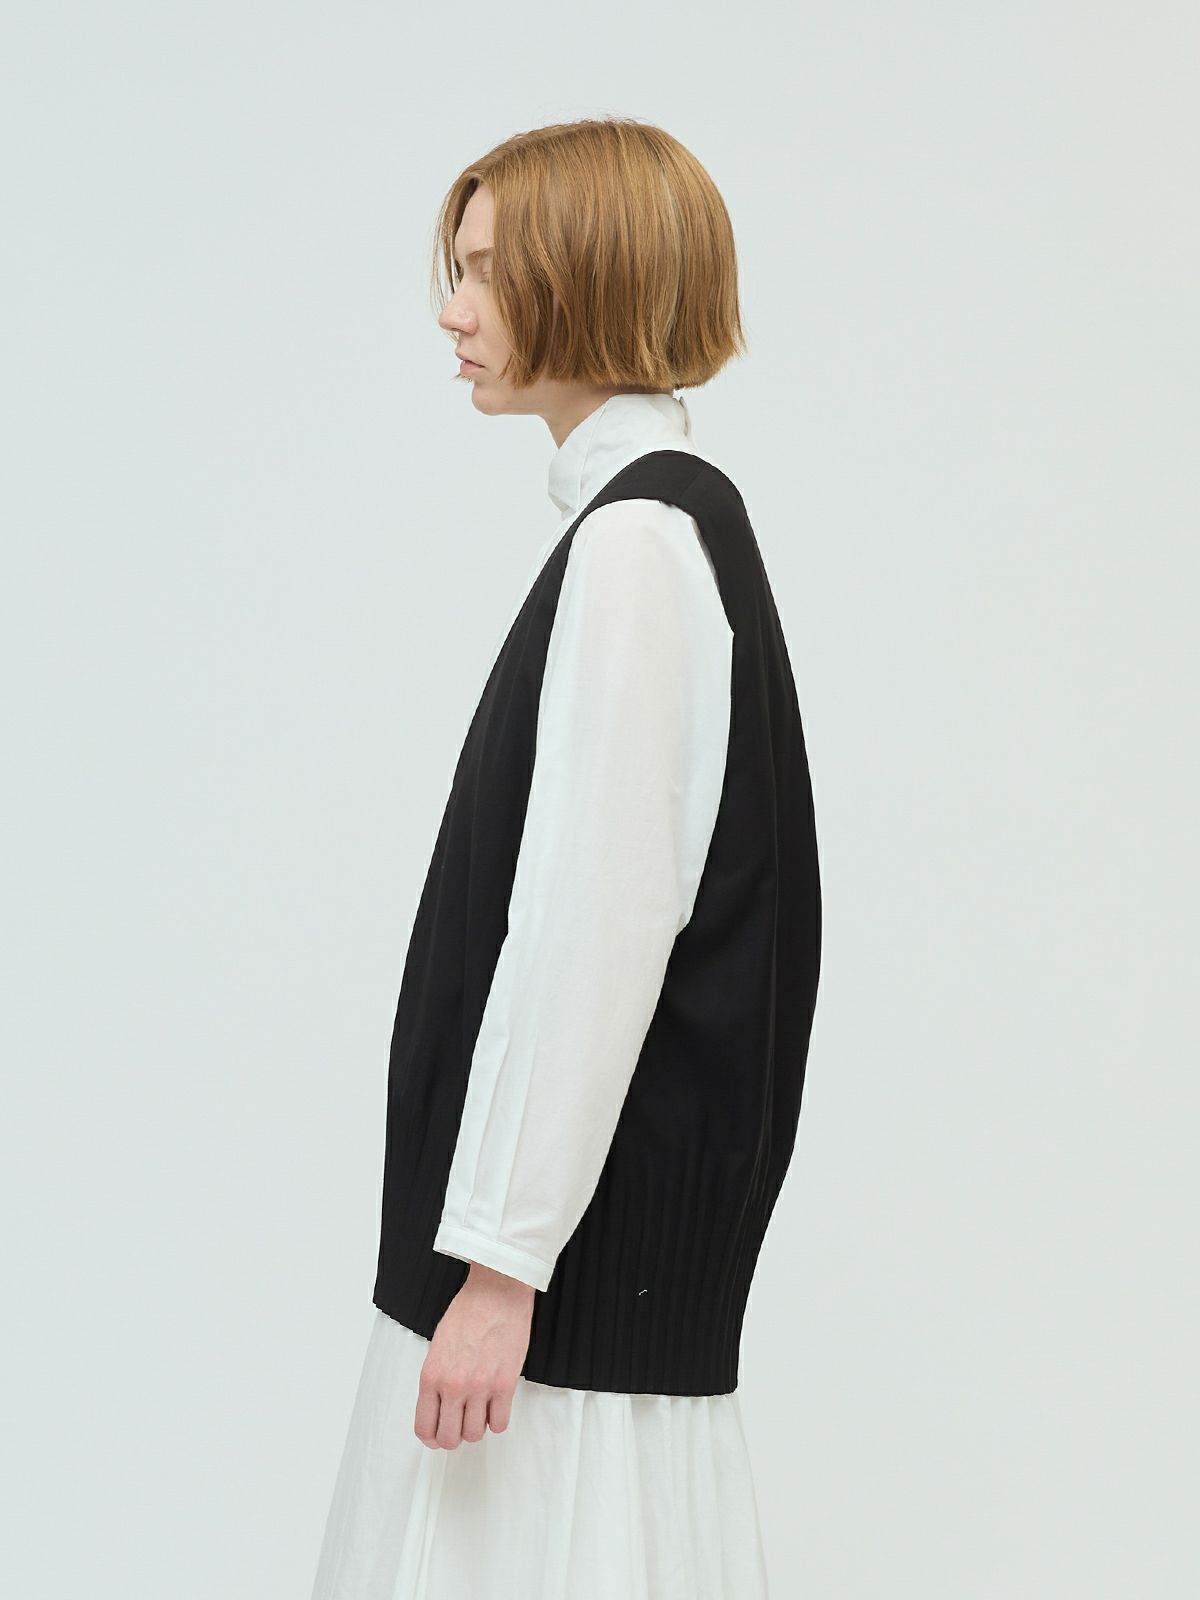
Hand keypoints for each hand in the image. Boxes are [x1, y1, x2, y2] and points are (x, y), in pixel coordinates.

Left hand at [414, 1262, 535, 1448]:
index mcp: (431, 1376)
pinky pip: (500, 1423)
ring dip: (478, 1426)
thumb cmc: (468, 1311)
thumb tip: (439, 1406)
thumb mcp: (438, 1346)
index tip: (439, 1434)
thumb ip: (436, 1379)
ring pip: (475, 1434)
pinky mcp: (505, 1384)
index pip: (424, 1427)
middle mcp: (453, 1386)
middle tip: (461, 1424)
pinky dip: (497, 1420)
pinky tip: (496, 1404)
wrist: (496, 1292)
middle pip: (449, 1438)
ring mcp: (480, 1387)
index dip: (432, 1437)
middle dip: (455, 1436)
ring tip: (480, 1409)